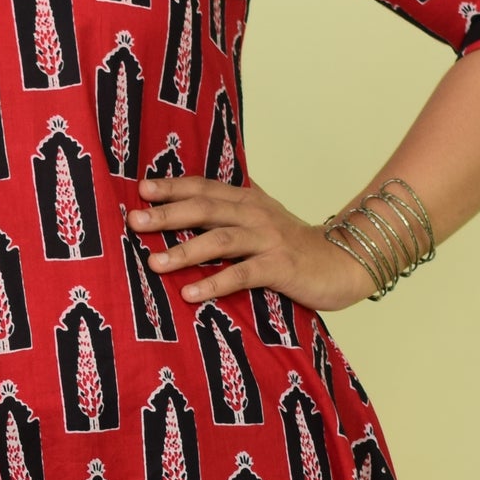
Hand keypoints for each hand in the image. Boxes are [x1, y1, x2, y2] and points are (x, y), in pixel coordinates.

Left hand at [125, 172, 372, 315]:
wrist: (345, 262)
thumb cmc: (295, 247)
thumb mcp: (262, 221)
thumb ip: (231, 211)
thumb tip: (190, 206)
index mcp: (247, 200)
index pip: (204, 188)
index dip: (173, 187)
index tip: (141, 189)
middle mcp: (255, 214)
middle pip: (205, 208)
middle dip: (167, 214)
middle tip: (134, 221)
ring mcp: (268, 239)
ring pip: (220, 240)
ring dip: (185, 250)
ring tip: (154, 263)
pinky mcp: (280, 267)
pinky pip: (243, 275)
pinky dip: (215, 282)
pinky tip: (190, 293)